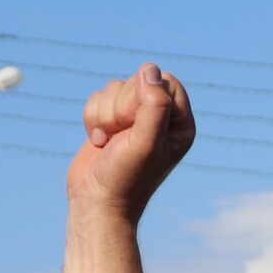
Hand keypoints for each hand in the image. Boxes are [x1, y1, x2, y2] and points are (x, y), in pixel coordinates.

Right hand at [69, 63, 196, 222]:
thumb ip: (154, 105)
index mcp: (180, 124)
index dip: (145, 96)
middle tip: (122, 138)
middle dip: (122, 108)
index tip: (136, 124)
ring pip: (114, 88)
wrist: (96, 203)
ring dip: (104, 115)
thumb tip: (150, 69)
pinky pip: (97, 97)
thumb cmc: (126, 178)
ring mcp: (133, 118)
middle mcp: (159, 118)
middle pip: (137, 81)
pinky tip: (99, 143)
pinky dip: (92, 119)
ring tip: (109, 143)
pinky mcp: (110, 120)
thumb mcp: (146, 142)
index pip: (165, 82)